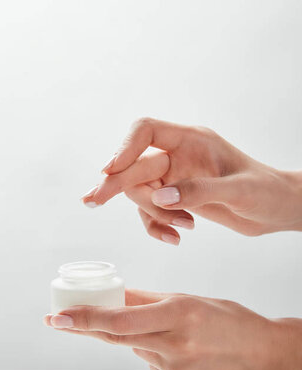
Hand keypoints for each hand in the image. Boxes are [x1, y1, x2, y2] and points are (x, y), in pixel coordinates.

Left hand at [44, 290, 301, 369]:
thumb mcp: (190, 299)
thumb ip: (147, 299)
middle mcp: (175, 347)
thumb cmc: (231, 322)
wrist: (266, 358)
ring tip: (178, 335)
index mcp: (178, 315)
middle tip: (60, 319)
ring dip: (142, 340)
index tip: (57, 317)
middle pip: (118, 337)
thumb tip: (115, 293)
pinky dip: (158, 357)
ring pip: (138, 351)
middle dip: (87, 327)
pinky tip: (185, 355)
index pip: (120, 319)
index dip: (85, 318)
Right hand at [81, 118, 301, 243]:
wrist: (277, 209)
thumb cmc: (266, 192)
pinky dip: (158, 226)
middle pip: (134, 165)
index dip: (125, 147)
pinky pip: (151, 211)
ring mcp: (175, 178)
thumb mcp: (238, 191)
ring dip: (153, 214)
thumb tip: (160, 197)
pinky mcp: (176, 198)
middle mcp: (178, 156)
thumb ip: (198, 192)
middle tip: (92, 201)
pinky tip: (177, 238)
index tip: (111, 168)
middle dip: (116, 184)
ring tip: (182, 229)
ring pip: (140, 192)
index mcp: (192, 140)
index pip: (147, 131)